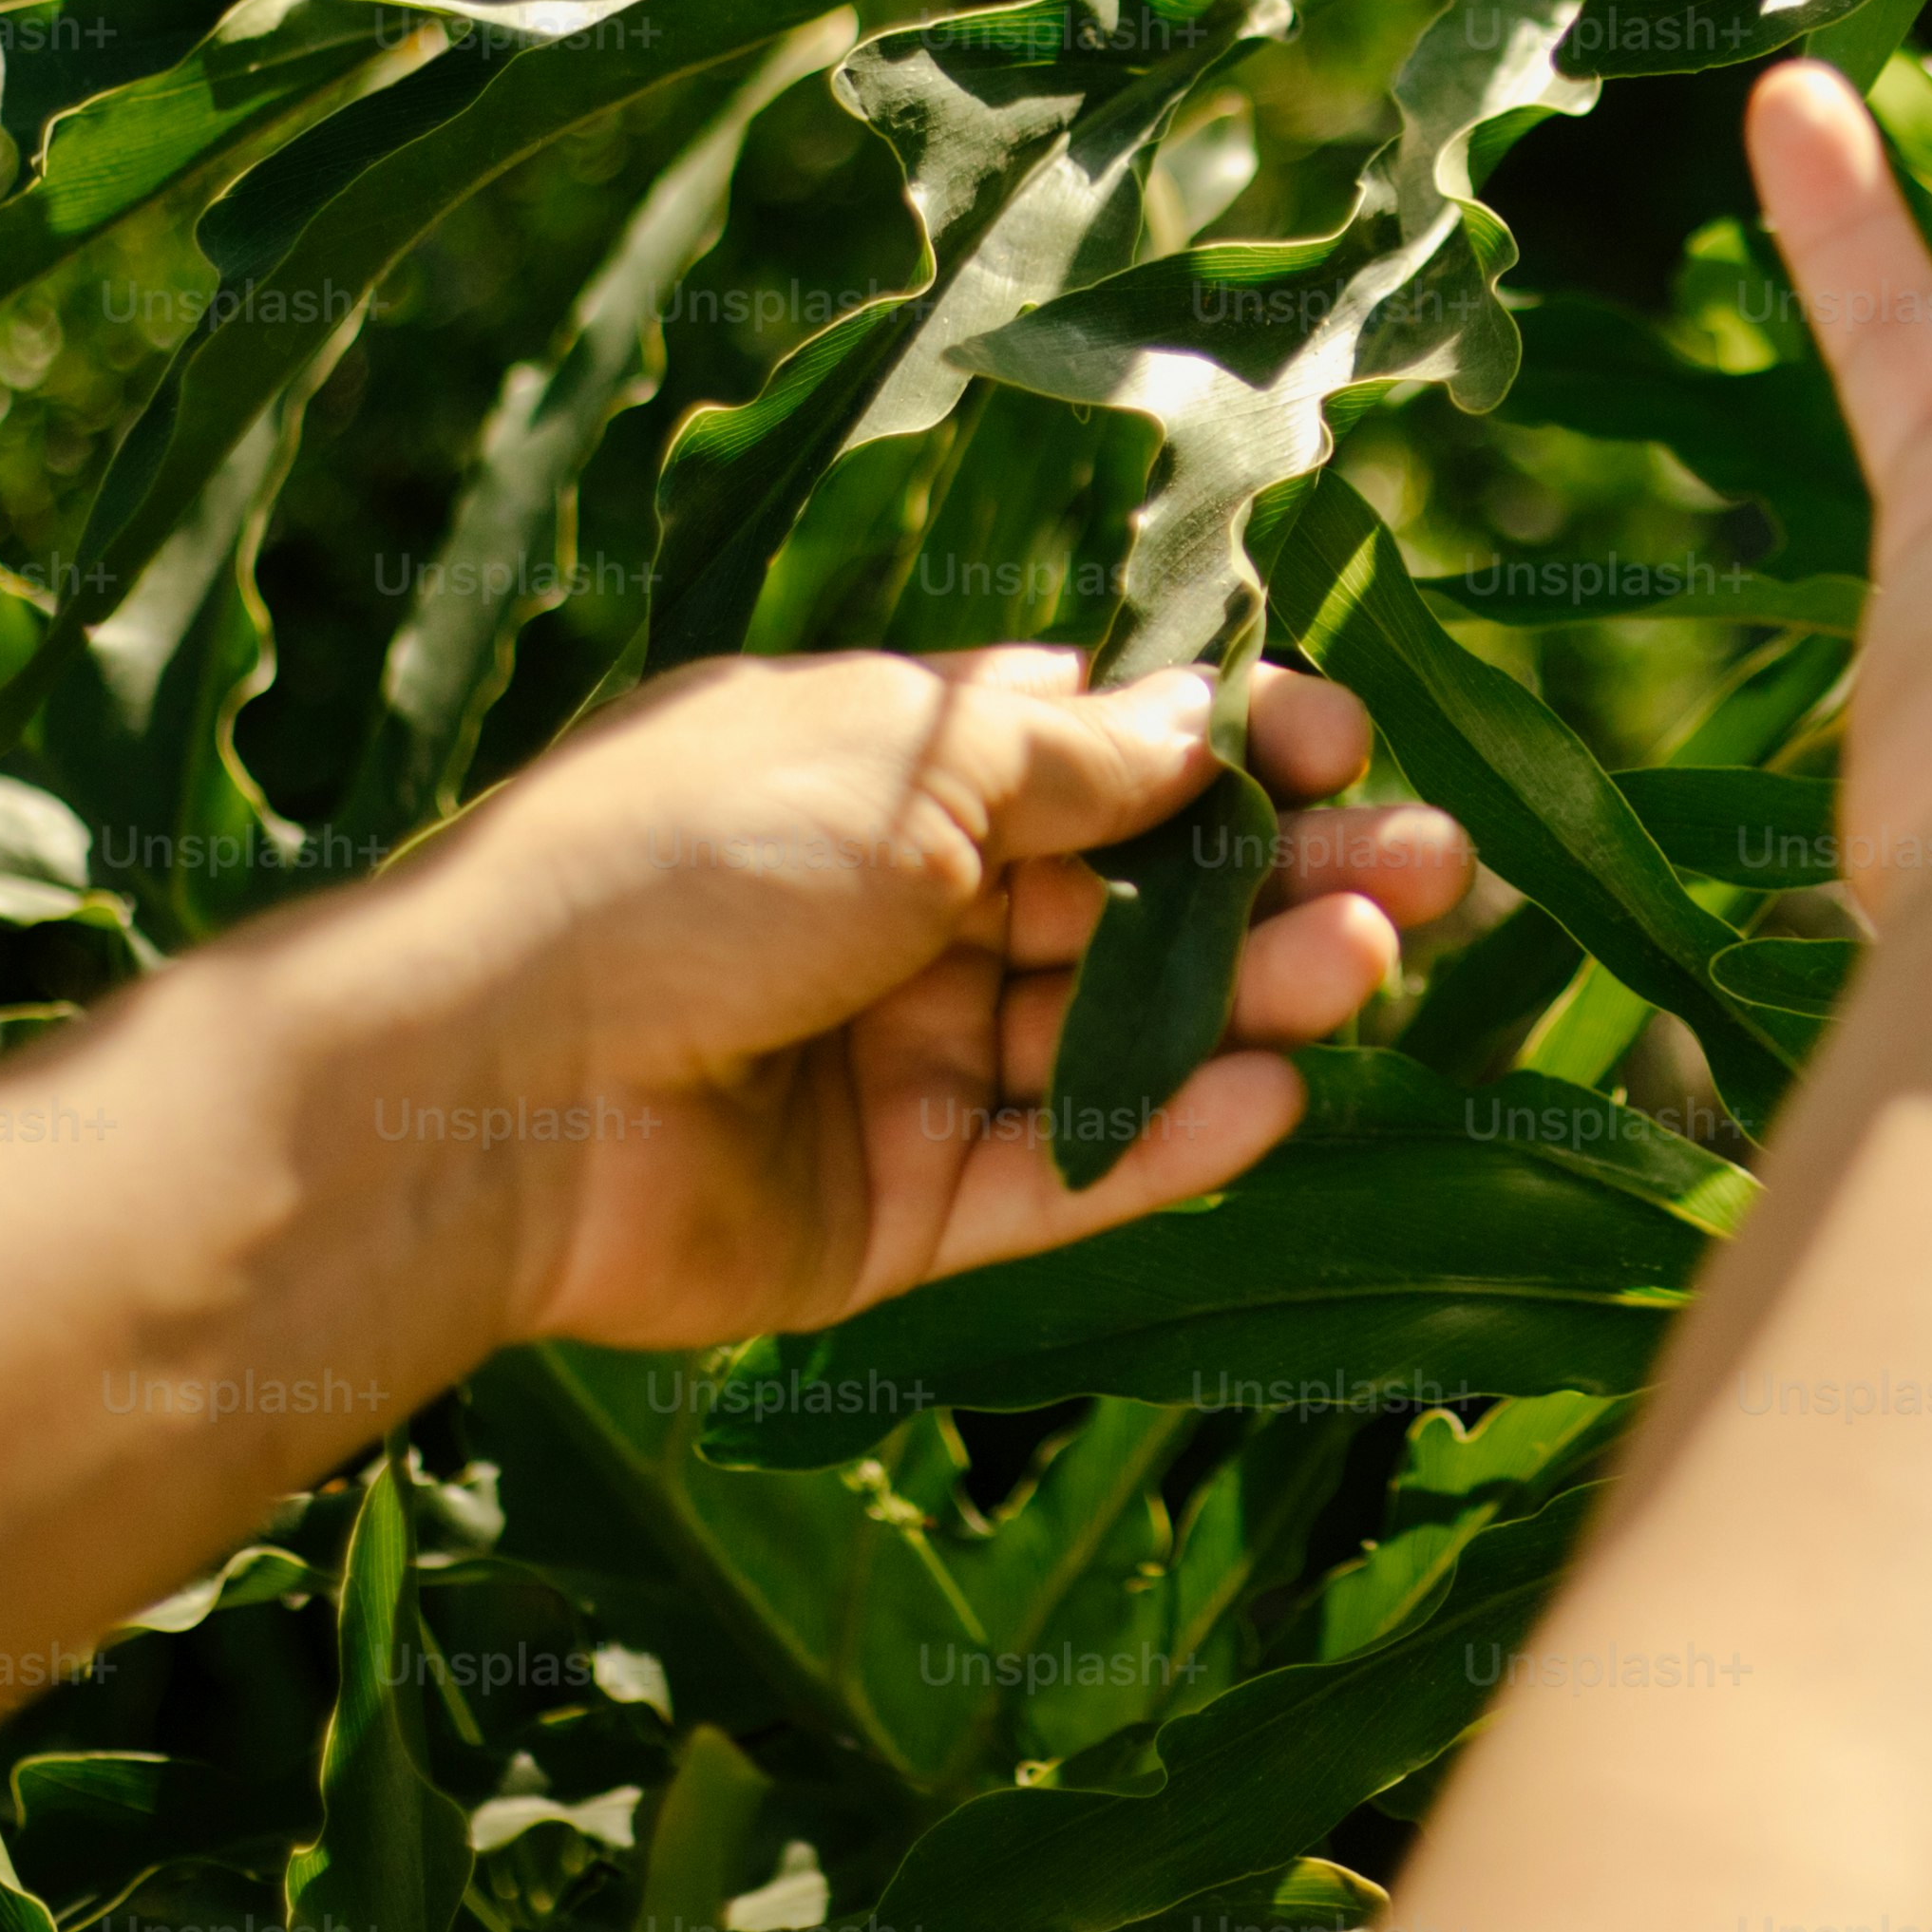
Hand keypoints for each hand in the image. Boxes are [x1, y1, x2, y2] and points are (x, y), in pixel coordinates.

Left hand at [269, 647, 1471, 1348]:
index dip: (1226, 748)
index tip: (1340, 742)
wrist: (502, 1077)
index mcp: (883, 769)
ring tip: (1363, 967)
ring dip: (1248, 996)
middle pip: (1132, 898)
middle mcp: (899, 910)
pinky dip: (1166, 1139)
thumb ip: (1080, 761)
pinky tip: (1273, 1097)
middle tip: (1429, 872)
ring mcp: (898, 1063)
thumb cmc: (688, 862)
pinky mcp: (894, 1210)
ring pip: (1116, 1033)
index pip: (1096, 755)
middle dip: (1283, 876)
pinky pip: (1057, 1172)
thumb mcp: (910, 758)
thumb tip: (1206, 721)